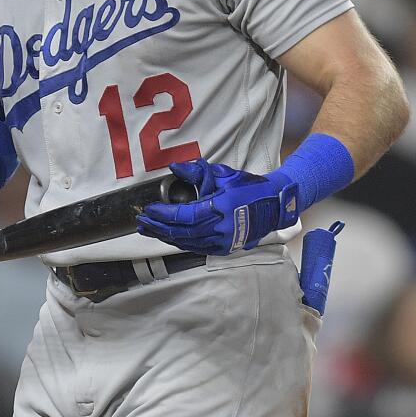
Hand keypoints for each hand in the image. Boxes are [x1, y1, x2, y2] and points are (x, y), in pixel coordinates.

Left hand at [136, 159, 299, 255]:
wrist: (274, 205)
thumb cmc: (250, 188)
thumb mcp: (224, 174)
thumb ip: (198, 172)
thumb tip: (175, 169)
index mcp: (221, 208)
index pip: (185, 215)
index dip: (164, 215)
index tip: (149, 209)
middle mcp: (221, 228)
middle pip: (181, 232)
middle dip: (158, 227)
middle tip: (141, 221)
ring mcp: (223, 241)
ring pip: (186, 242)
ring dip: (165, 236)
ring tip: (149, 230)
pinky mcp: (224, 248)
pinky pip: (196, 247)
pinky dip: (179, 242)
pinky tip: (168, 236)